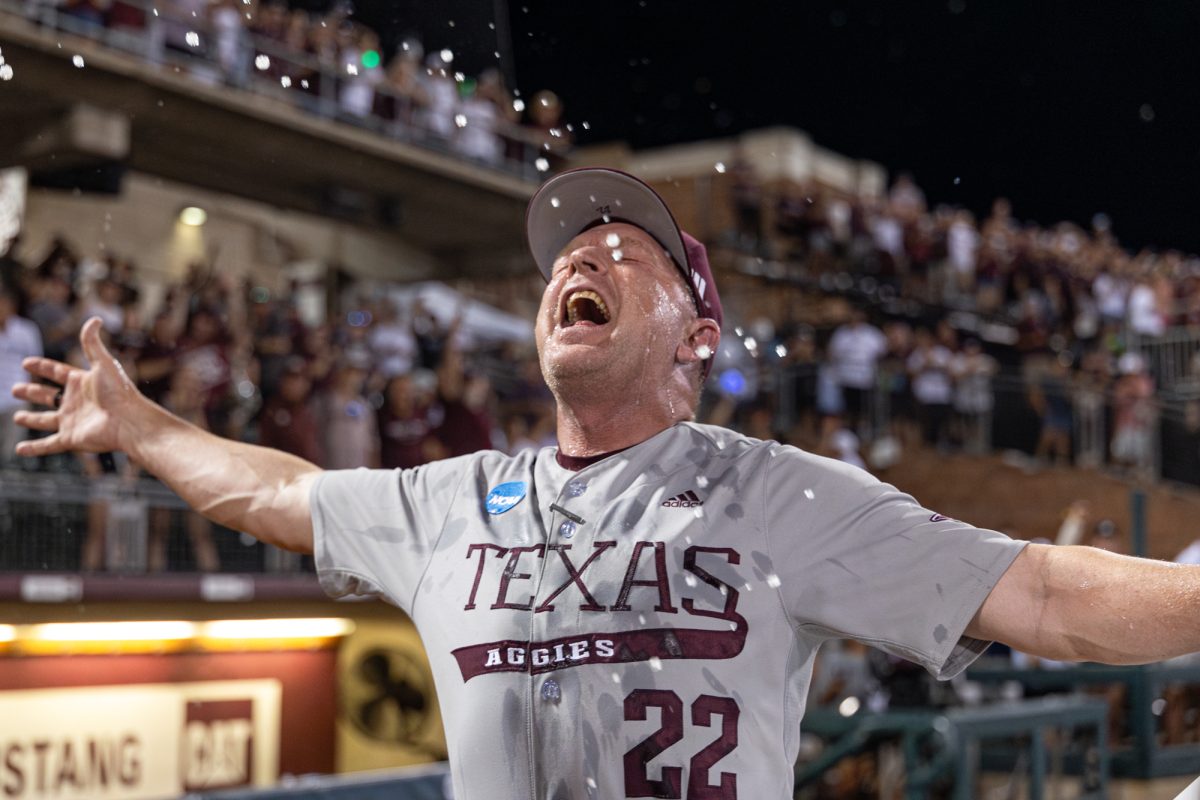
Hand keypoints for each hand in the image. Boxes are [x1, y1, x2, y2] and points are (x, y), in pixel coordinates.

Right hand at [11, 317, 143, 456]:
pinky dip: (33, 448)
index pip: (57, 372)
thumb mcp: (103, 363)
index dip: (42, 367)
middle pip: (48, 396)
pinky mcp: (71, 439)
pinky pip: (48, 445)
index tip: (26, 363)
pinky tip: (20, 449)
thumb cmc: (119, 392)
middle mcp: (76, 402)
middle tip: (15, 389)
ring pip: (45, 421)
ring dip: (31, 419)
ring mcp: (72, 421)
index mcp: (82, 382)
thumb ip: (92, 342)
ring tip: (17, 417)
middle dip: (32, 392)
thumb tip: (94, 318)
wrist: (129, 421)